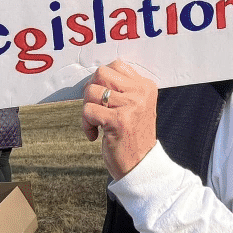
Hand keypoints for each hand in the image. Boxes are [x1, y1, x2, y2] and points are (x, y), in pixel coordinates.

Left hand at [82, 60, 157, 179]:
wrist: (141, 167)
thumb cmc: (132, 137)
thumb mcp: (134, 107)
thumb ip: (120, 90)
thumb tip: (93, 77)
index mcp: (146, 87)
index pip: (116, 65)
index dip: (102, 81)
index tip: (102, 99)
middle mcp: (141, 93)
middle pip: (101, 74)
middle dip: (91, 91)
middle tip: (95, 108)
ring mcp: (131, 106)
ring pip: (91, 91)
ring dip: (87, 109)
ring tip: (96, 124)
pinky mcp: (118, 120)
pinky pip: (87, 111)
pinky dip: (86, 124)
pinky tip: (95, 135)